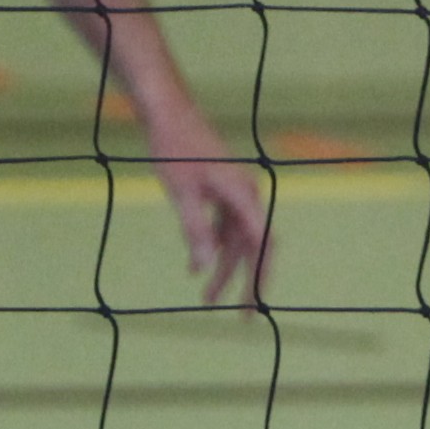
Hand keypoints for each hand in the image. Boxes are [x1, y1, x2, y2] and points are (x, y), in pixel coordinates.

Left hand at [138, 89, 272, 307]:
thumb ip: (195, 231)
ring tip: (206, 298)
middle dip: (246, 281)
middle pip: (253, 246)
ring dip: (223, 268)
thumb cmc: (175, 149)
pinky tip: (195, 267)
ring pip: (235, 240)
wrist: (168, 112)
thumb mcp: (181, 194)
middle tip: (241, 316)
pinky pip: (223, 227)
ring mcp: (233, 193)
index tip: (254, 304)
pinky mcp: (220, 190)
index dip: (260, 276)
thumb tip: (204, 267)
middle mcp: (245, 195)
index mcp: (243, 195)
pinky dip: (212, 247)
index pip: (261, 243)